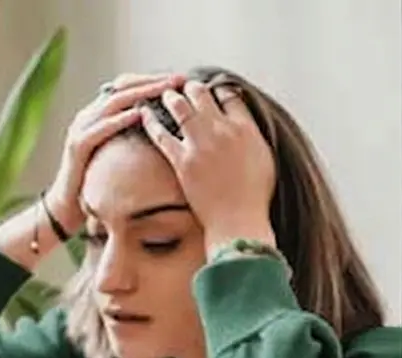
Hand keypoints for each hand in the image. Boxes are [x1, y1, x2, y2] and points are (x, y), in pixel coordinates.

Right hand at [42, 73, 186, 232]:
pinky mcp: (77, 146)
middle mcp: (87, 116)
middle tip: (177, 79)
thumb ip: (132, 133)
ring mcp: (80, 129)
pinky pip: (100, 129)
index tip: (179, 80)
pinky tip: (139, 115)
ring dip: (141, 94)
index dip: (152, 80)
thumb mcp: (118, 149)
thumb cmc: (97, 178)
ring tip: (164, 90)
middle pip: (121, 88)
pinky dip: (119, 120)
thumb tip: (166, 123)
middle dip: (152, 82)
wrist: (68, 203)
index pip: (126, 86)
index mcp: (98, 114)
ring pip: (112, 103)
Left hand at [141, 80, 276, 252]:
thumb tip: (245, 126)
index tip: (211, 90)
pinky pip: (161, 134)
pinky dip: (150, 120)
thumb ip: (253, 137)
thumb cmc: (255, 196)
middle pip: (203, 95)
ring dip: (171, 97)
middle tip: (184, 87)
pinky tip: (142, 113)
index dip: (218, 90)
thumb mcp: (265, 159)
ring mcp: (201, 144)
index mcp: (246, 129)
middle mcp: (223, 131)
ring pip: (181, 108)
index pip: (230, 96)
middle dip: (191, 88)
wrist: (238, 220)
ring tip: (165, 94)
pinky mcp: (182, 160)